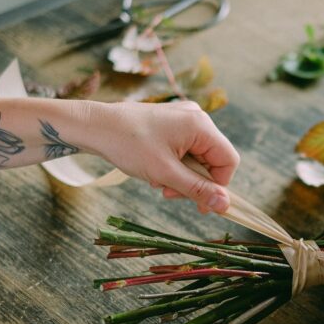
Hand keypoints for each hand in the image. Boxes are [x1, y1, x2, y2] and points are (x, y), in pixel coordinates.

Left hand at [88, 101, 238, 212]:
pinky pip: (185, 149)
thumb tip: (225, 205)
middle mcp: (197, 117)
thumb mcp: (165, 173)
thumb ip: (197, 189)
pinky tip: (155, 170)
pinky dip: (174, 165)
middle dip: (193, 181)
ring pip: (197, 157)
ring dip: (181, 176)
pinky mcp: (172, 122)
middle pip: (212, 160)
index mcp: (200, 125)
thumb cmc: (128, 145)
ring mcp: (184, 118)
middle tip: (169, 193)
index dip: (218, 185)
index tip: (199, 203)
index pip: (228, 161)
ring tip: (158, 181)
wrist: (96, 126)